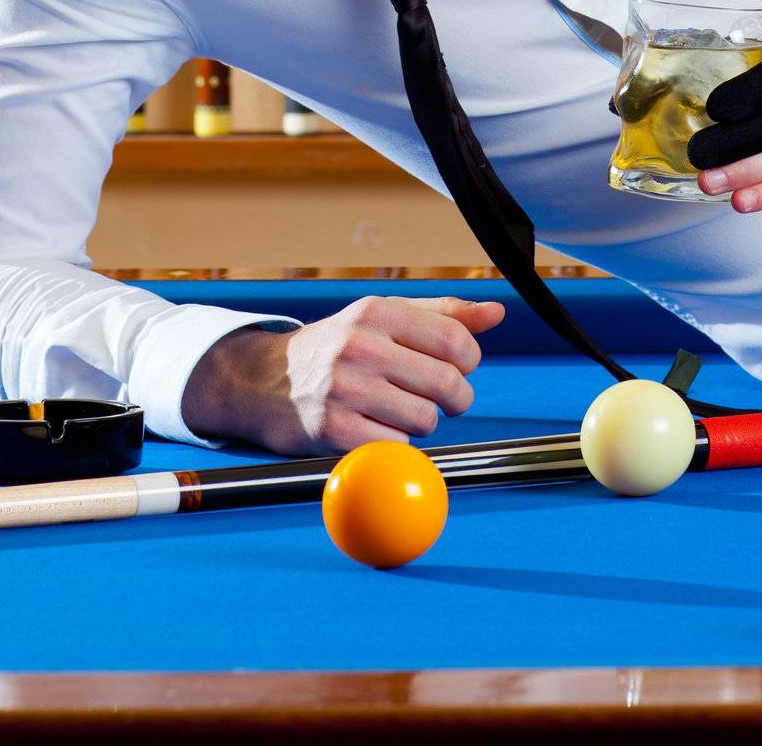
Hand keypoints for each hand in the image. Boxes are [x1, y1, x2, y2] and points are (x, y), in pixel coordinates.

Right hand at [180, 295, 505, 454]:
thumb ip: (443, 314)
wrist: (263, 382)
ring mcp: (346, 389)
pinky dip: (394, 446)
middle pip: (447, 384)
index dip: (467, 362)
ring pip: (426, 420)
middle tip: (435, 397)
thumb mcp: (383, 318)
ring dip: (420, 423)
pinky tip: (374, 430)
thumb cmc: (337, 347)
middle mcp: (361, 346)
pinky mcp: (334, 431)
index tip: (453, 368)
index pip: (456, 341)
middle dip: (452, 397)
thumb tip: (498, 312)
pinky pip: (396, 449)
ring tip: (396, 410)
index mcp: (378, 312)